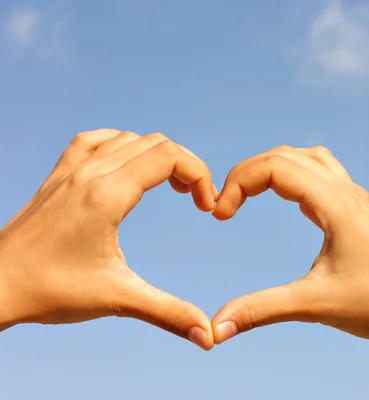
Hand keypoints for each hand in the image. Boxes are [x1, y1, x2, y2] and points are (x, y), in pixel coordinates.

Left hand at [0, 129, 215, 349]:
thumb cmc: (48, 291)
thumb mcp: (118, 298)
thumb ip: (168, 313)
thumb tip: (209, 336)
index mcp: (107, 195)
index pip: (168, 157)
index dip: (200, 175)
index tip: (205, 208)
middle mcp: (89, 174)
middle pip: (155, 144)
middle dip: (186, 167)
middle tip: (195, 200)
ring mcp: (70, 172)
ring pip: (128, 139)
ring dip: (158, 155)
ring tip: (170, 186)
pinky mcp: (58, 178)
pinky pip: (92, 141)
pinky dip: (120, 144)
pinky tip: (126, 162)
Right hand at [211, 145, 368, 352]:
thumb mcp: (315, 305)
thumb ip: (262, 310)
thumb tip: (217, 327)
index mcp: (335, 204)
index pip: (275, 167)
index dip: (238, 182)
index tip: (220, 215)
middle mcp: (347, 191)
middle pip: (286, 156)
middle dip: (248, 173)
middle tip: (226, 206)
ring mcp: (358, 198)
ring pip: (308, 159)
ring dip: (275, 168)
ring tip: (252, 193)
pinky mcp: (363, 211)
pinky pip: (326, 175)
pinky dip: (298, 176)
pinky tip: (293, 202)